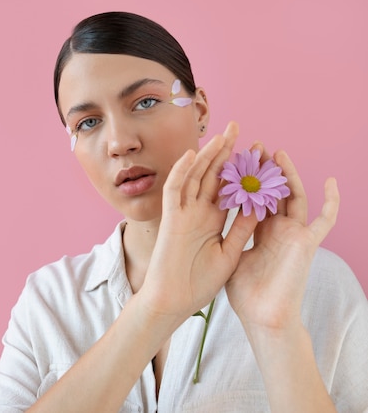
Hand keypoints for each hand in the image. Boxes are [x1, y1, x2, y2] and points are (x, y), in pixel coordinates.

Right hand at [139, 122, 257, 323]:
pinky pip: (174, 190)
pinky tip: (192, 155)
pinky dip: (181, 172)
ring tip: (222, 134)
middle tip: (238, 128)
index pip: (229, 187)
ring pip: (195, 176)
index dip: (242, 170)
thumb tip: (260, 205)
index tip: (258, 153)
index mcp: (213, 219)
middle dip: (225, 151)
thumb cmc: (198, 283)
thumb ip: (242, 229)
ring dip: (207, 155)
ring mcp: (183, 212)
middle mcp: (198, 211)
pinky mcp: (170, 218)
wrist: (172, 303)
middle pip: (212, 174)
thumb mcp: (229, 253)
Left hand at [225, 145, 339, 332]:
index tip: (237, 158)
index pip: (255, 197)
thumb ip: (234, 232)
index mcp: (261, 232)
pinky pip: (324, 220)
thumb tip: (220, 214)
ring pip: (294, 196)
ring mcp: (294, 234)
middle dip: (264, 169)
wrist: (262, 318)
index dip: (247, 179)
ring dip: (288, 175)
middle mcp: (279, 229)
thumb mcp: (233, 255)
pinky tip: (331, 182)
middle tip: (255, 146)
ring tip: (277, 153)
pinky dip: (331, 202)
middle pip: (273, 192)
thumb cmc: (246, 294)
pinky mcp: (306, 242)